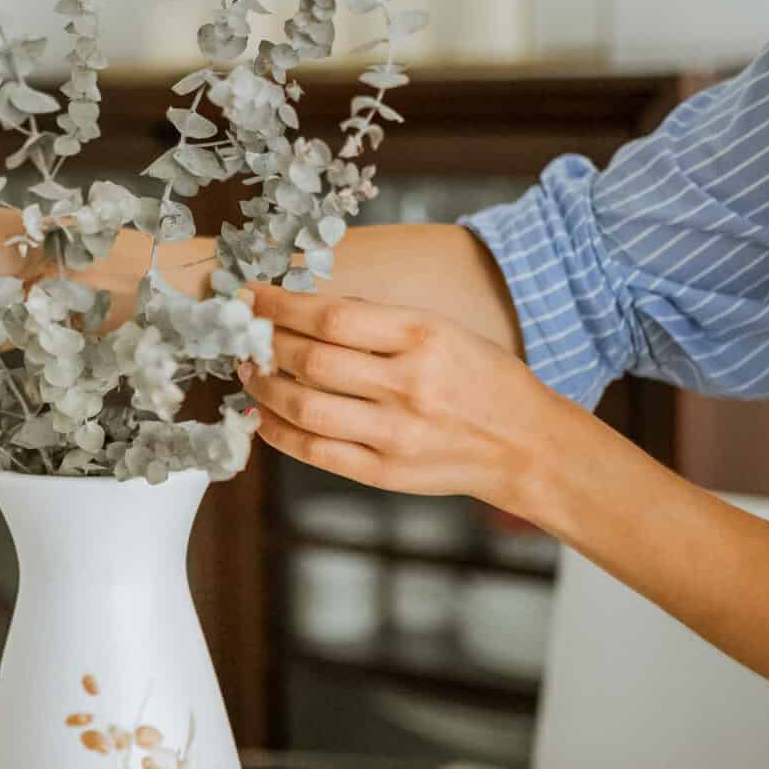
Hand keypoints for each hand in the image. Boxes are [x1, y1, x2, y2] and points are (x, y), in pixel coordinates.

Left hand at [241, 286, 558, 510]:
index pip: (332, 316)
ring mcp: (395, 433)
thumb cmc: (481, 380)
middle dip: (264, 344)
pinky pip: (314, 452)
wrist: (525, 445)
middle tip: (243, 334)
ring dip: (263, 387)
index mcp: (424, 336)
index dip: (280, 305)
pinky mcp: (384, 472)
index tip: (251, 296)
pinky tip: (262, 415)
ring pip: (305, 407)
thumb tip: (309, 309)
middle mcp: (409, 384)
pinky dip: (278, 432)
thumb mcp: (445, 330)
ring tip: (248, 371)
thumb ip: (382, 321)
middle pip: (311, 361)